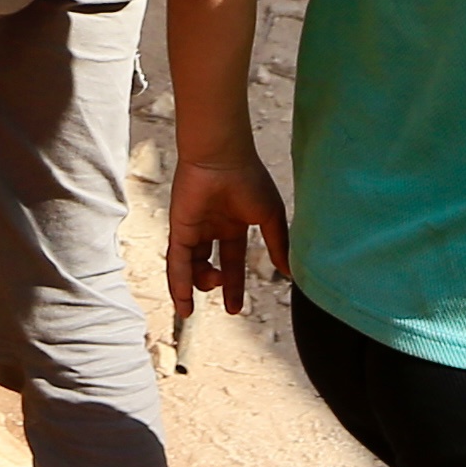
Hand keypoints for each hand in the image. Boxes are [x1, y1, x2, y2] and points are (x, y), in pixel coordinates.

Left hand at [166, 149, 290, 316]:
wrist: (222, 157)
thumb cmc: (249, 179)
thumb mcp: (270, 217)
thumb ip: (278, 245)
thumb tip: (289, 273)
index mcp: (232, 223)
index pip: (231, 259)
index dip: (235, 283)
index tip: (237, 308)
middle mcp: (210, 227)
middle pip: (208, 264)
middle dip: (215, 285)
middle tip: (231, 309)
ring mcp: (192, 228)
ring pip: (189, 266)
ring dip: (198, 285)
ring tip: (210, 290)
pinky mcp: (178, 228)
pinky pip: (176, 262)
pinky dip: (178, 283)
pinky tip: (183, 302)